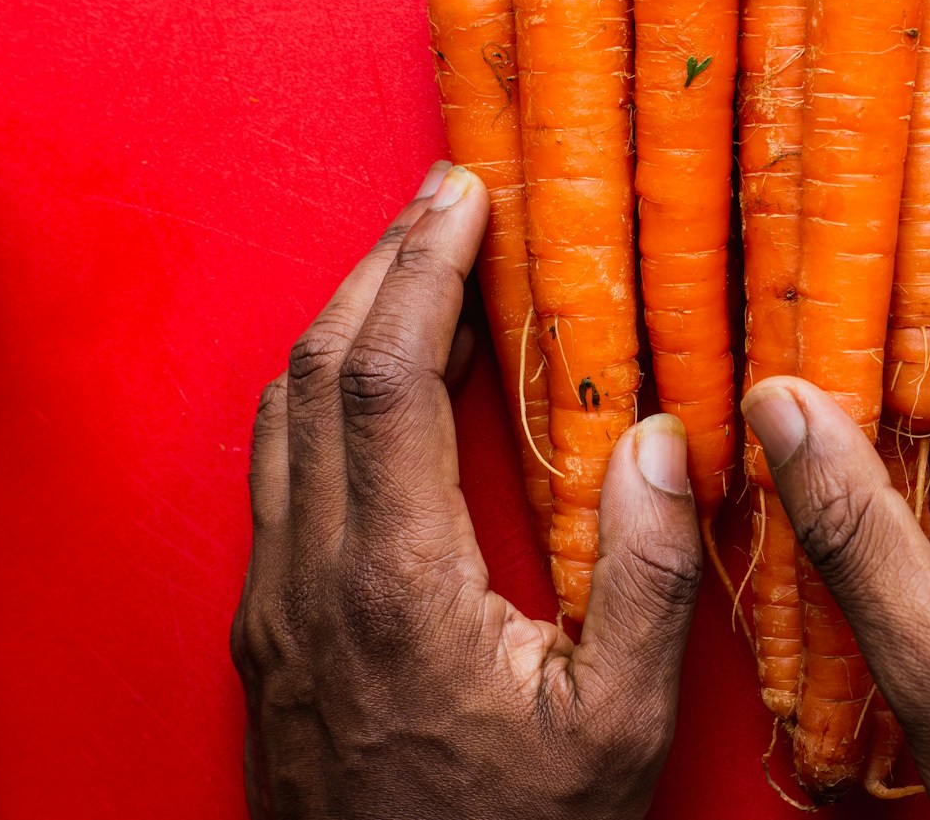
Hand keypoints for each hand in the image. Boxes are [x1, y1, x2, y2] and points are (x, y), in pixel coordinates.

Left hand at [231, 162, 701, 819]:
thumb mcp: (615, 729)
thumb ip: (642, 580)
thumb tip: (662, 442)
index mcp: (397, 585)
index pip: (384, 378)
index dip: (420, 270)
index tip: (462, 199)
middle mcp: (312, 578)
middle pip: (318, 372)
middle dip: (379, 266)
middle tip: (443, 200)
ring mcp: (275, 604)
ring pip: (281, 415)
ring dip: (342, 322)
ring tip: (409, 266)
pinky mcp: (268, 629)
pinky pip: (277, 469)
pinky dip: (322, 391)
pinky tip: (371, 383)